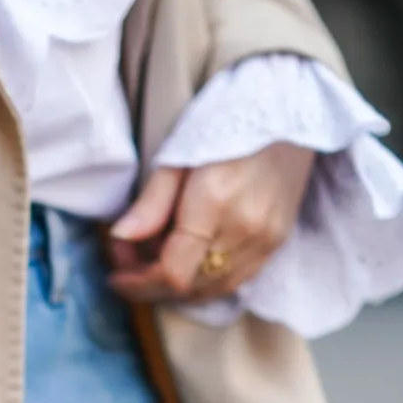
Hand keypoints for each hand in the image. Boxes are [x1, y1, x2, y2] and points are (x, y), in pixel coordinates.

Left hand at [107, 143, 317, 303]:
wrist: (286, 113)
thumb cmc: (225, 125)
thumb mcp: (177, 157)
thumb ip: (150, 204)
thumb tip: (120, 237)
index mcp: (214, 204)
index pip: (173, 272)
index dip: (138, 282)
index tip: (116, 275)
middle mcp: (245, 229)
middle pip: (191, 287)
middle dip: (151, 284)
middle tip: (128, 261)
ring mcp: (266, 239)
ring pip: (213, 289)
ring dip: (177, 286)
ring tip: (154, 260)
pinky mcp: (278, 241)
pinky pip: (236, 279)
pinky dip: (205, 280)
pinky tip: (187, 260)